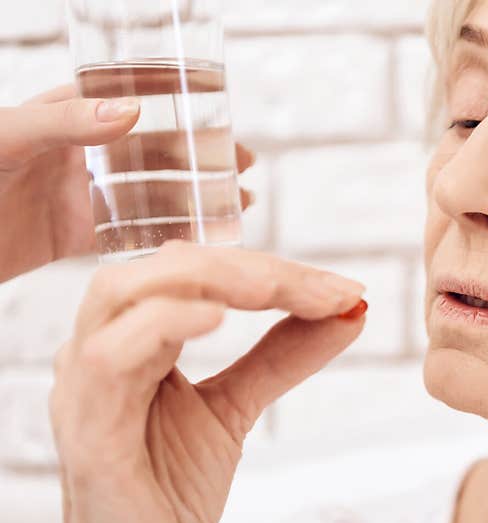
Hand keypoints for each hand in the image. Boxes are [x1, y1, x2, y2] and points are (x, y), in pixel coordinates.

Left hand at [0, 86, 255, 282]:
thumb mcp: (5, 138)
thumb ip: (62, 122)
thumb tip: (131, 110)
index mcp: (63, 116)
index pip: (129, 98)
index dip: (176, 103)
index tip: (220, 112)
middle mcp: (78, 153)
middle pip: (152, 149)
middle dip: (199, 155)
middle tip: (242, 164)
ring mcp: (78, 195)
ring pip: (148, 192)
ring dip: (192, 197)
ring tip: (235, 203)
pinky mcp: (73, 235)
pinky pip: (128, 233)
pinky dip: (164, 236)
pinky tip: (196, 238)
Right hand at [50, 241, 367, 522]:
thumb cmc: (172, 485)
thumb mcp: (237, 406)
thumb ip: (282, 355)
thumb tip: (348, 309)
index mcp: (134, 334)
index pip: (200, 271)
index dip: (274, 271)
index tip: (342, 290)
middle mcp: (102, 343)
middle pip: (167, 268)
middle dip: (251, 269)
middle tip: (323, 289)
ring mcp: (85, 381)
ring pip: (127, 292)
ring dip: (209, 280)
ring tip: (273, 289)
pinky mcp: (85, 424)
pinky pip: (109, 356)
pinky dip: (162, 324)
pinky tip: (215, 318)